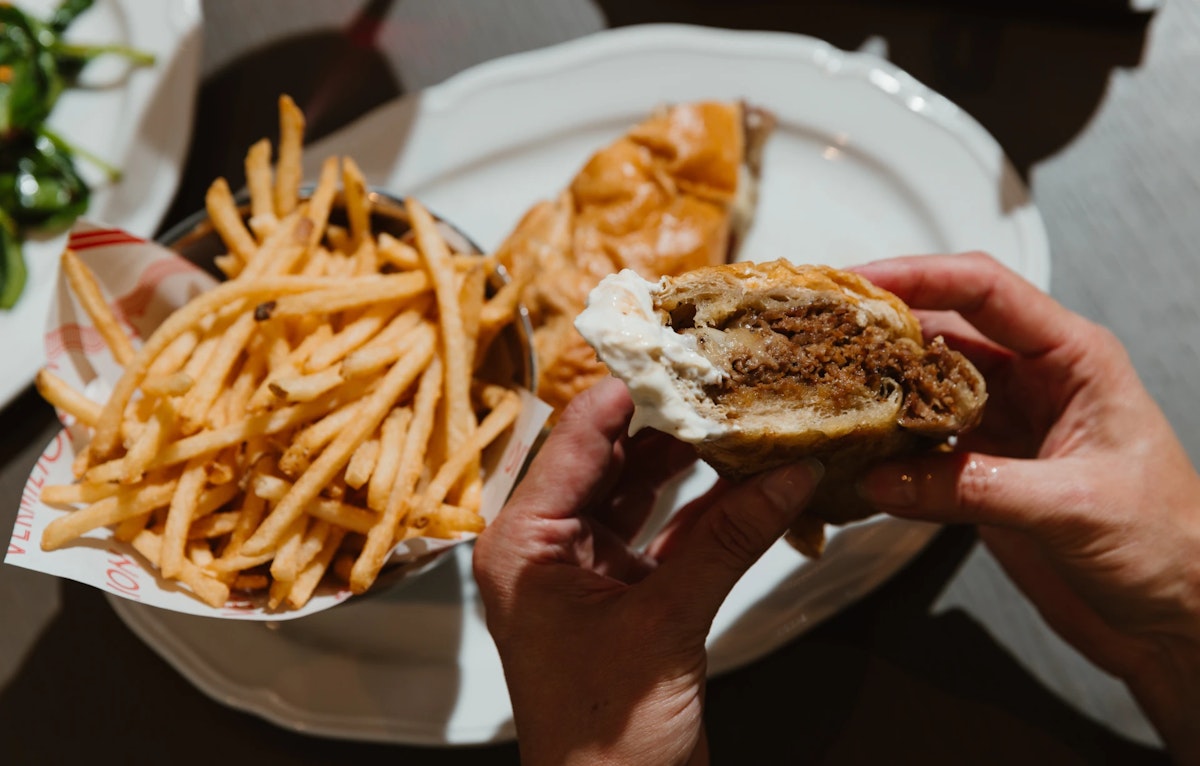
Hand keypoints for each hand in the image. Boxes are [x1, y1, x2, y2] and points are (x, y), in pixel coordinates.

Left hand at [473, 377, 822, 765]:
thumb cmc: (606, 742)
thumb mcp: (666, 626)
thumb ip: (727, 539)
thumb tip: (789, 470)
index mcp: (523, 545)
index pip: (576, 437)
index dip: (629, 387)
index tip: (682, 345)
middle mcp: (546, 547)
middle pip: (610, 456)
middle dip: (670, 417)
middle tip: (725, 374)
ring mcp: (587, 571)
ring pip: (642, 490)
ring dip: (694, 458)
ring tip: (746, 413)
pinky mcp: (628, 596)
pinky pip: (669, 532)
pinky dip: (710, 509)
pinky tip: (754, 480)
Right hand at [854, 252, 1199, 759]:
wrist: (1174, 617)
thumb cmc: (1167, 545)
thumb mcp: (1073, 506)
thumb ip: (974, 488)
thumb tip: (884, 476)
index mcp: (1073, 359)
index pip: (985, 290)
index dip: (918, 275)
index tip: (857, 281)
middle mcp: (1033, 381)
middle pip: (941, 331)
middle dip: (880, 329)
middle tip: (819, 334)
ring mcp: (1003, 425)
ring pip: (923, 386)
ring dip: (876, 388)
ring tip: (822, 388)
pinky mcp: (981, 470)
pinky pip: (919, 444)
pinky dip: (883, 446)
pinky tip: (851, 450)